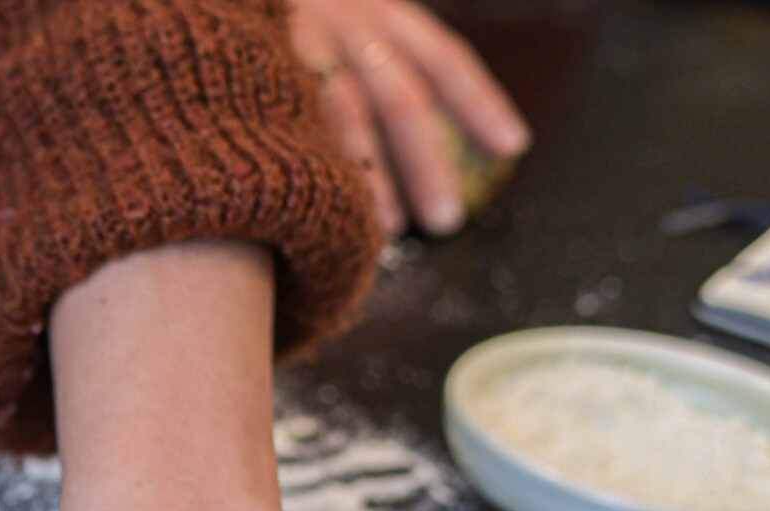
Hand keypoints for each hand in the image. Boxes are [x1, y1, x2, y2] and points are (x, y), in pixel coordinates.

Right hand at [289, 0, 529, 235]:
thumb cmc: (271, 4)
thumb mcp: (325, 4)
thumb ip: (357, 42)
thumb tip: (393, 111)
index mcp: (374, 5)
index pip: (442, 58)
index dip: (479, 102)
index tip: (514, 146)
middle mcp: (347, 19)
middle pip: (402, 96)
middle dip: (428, 162)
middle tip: (447, 220)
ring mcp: (300, 38)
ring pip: (348, 114)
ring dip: (371, 177)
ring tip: (389, 230)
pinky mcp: (255, 61)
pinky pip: (290, 119)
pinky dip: (312, 161)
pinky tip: (316, 203)